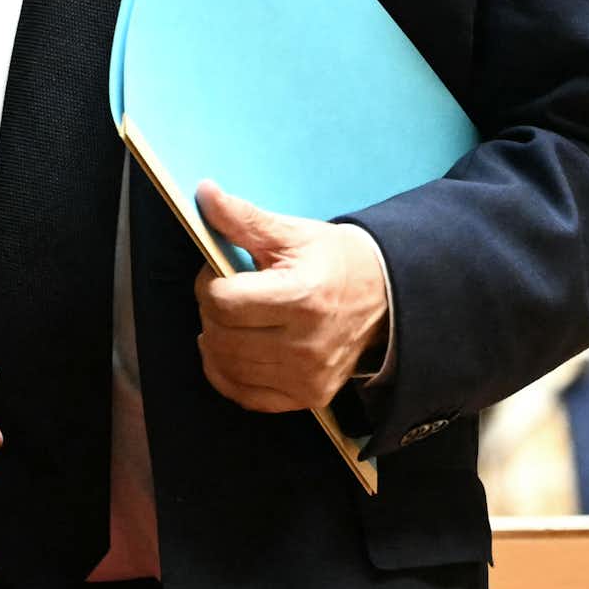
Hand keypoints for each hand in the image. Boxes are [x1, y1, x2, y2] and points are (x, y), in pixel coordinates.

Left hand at [192, 182, 389, 413]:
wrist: (385, 297)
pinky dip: (226, 375)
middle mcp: (306, 344)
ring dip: (215, 341)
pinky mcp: (309, 397)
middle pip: (221, 336)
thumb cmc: (333, 260)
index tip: (219, 272)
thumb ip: (243, 218)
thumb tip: (204, 192)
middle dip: (210, 311)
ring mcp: (308, 376)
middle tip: (225, 294)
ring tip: (230, 319)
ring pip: (228, 366)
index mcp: (302, 297)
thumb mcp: (291, 233)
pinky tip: (229, 351)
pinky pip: (246, 396)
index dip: (208, 283)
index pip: (223, 302)